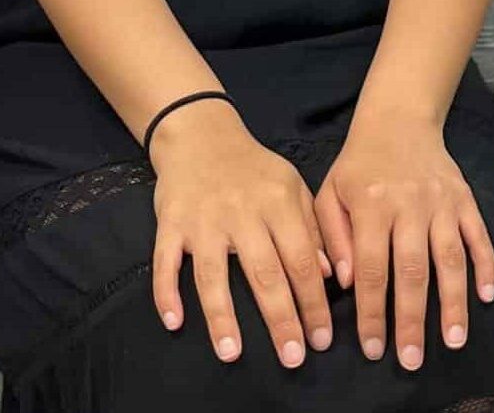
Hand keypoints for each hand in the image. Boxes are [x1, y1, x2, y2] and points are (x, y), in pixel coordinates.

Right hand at [149, 104, 335, 369]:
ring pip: (212, 273)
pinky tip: (174, 321)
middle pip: (263, 272)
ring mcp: (202, 218)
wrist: (199, 134)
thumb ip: (312, 228)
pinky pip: (165, 260)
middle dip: (280, 319)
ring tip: (232, 353)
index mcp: (276, 201)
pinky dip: (166, 291)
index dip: (313, 302)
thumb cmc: (253, 168)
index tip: (322, 339)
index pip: (300, 259)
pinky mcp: (170, 221)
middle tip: (292, 359)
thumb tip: (329, 276)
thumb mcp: (291, 187)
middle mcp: (240, 211)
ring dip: (222, 316)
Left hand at [313, 117, 493, 371]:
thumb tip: (342, 282)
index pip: (370, 267)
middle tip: (412, 359)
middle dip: (412, 319)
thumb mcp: (330, 192)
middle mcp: (409, 204)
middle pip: (412, 270)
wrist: (398, 120)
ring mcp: (441, 201)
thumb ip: (333, 236)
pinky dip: (486, 266)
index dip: (372, 311)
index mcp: (371, 203)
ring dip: (453, 302)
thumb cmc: (359, 164)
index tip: (374, 348)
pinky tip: (486, 297)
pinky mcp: (464, 198)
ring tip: (454, 340)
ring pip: (450, 258)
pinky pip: (478, 236)